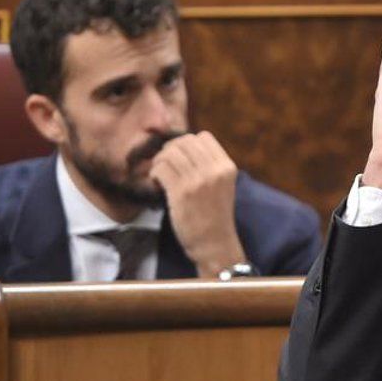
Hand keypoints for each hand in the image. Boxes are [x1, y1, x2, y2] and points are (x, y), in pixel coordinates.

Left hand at [148, 131, 246, 277]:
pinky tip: (157, 183)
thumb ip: (209, 166)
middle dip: (171, 149)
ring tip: (160, 173)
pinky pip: (161, 169)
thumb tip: (182, 147)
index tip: (181, 156)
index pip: (204, 137)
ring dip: (160, 160)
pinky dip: (154, 173)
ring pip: (170, 152)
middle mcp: (214, 170)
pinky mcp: (181, 192)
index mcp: (226, 166)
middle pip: (185, 141)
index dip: (188, 143)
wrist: (215, 243)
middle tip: (165, 163)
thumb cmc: (215, 216)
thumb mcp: (221, 185)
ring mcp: (197, 181)